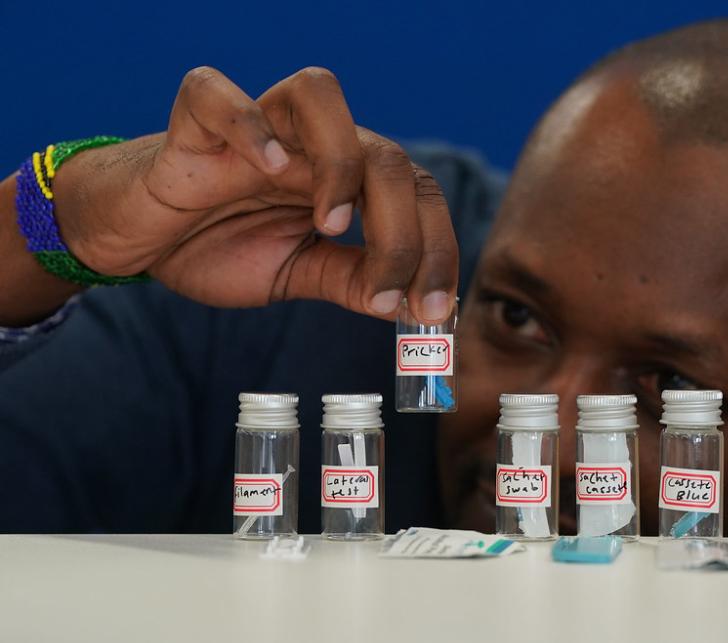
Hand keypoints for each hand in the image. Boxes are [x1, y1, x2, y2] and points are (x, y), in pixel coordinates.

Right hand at [56, 67, 457, 322]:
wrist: (138, 240)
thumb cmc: (217, 244)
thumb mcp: (294, 273)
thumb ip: (348, 279)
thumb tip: (407, 306)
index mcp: (342, 177)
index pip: (414, 193)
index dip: (435, 249)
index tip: (432, 311)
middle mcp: (310, 143)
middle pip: (384, 154)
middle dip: (404, 231)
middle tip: (390, 293)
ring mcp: (256, 126)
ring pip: (319, 94)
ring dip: (341, 161)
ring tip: (331, 224)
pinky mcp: (195, 122)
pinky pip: (220, 95)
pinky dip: (249, 124)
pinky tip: (268, 168)